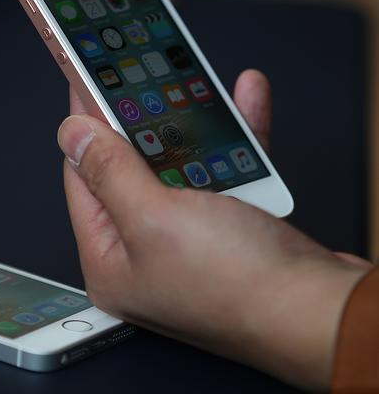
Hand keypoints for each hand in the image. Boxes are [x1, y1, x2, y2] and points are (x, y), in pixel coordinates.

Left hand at [57, 69, 371, 389]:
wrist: (323, 314)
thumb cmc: (239, 285)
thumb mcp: (154, 217)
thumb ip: (109, 172)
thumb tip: (72, 135)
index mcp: (110, 261)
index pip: (82, 179)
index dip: (85, 128)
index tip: (86, 85)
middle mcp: (144, 254)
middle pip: (129, 172)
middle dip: (140, 123)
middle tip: (137, 81)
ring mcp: (188, 243)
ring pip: (180, 169)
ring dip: (192, 127)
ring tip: (191, 85)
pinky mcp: (229, 232)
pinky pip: (222, 177)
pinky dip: (233, 143)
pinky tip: (245, 105)